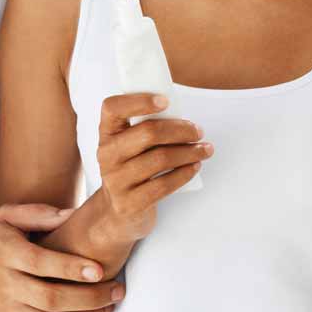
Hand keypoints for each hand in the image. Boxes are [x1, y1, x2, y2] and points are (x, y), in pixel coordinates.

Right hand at [0, 203, 125, 311]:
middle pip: (52, 299)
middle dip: (91, 298)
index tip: (100, 269)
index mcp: (5, 254)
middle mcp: (5, 286)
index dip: (73, 268)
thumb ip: (37, 214)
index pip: (43, 264)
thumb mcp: (2, 219)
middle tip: (117, 291)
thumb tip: (74, 213)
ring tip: (108, 308)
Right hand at [95, 93, 211, 246]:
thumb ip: (144, 127)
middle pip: (147, 133)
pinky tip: (195, 167)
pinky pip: (164, 185)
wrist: (116, 211)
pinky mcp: (129, 203)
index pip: (113, 108)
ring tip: (205, 149)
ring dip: (189, 152)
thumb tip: (180, 114)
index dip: (139, 100)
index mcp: (106, 133)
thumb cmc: (131, 167)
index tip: (165, 100)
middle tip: (198, 130)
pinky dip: (184, 173)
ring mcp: (116, 180)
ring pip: (160, 159)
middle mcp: (107, 154)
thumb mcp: (128, 145)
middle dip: (180, 129)